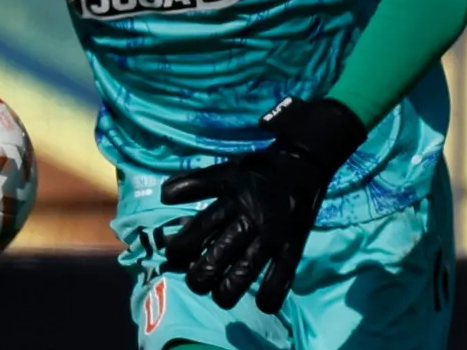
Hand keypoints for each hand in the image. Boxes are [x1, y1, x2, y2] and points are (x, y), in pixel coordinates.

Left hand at [160, 97, 366, 313]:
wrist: (303, 162)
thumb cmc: (258, 170)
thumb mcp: (224, 171)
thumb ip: (193, 183)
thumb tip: (163, 196)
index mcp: (229, 201)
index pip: (195, 231)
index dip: (179, 249)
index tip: (174, 255)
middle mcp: (248, 221)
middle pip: (214, 261)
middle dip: (198, 278)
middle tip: (197, 280)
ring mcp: (271, 236)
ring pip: (243, 276)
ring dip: (226, 292)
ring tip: (221, 294)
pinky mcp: (293, 246)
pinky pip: (282, 278)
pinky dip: (270, 296)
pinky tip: (262, 303)